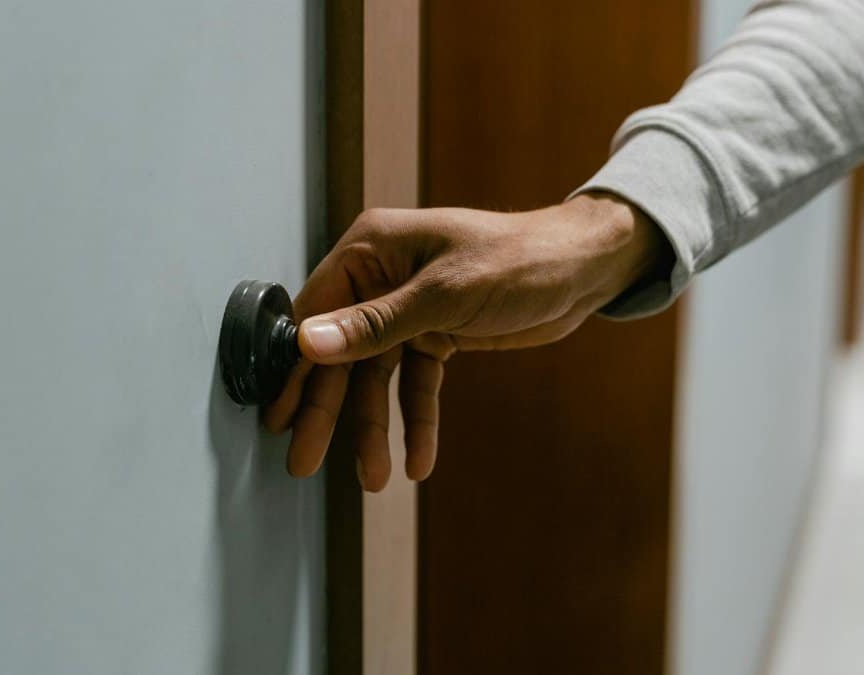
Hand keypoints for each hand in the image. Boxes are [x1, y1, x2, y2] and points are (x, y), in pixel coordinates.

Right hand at [262, 192, 664, 490]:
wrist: (583, 270)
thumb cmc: (519, 260)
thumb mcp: (444, 295)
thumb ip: (375, 324)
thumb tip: (309, 343)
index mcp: (371, 250)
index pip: (317, 314)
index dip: (297, 368)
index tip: (280, 418)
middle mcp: (382, 278)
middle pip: (342, 353)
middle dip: (328, 410)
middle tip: (304, 462)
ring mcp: (409, 309)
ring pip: (377, 377)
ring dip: (375, 427)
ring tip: (374, 477)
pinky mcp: (437, 335)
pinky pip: (416, 385)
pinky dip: (416, 421)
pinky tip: (418, 460)